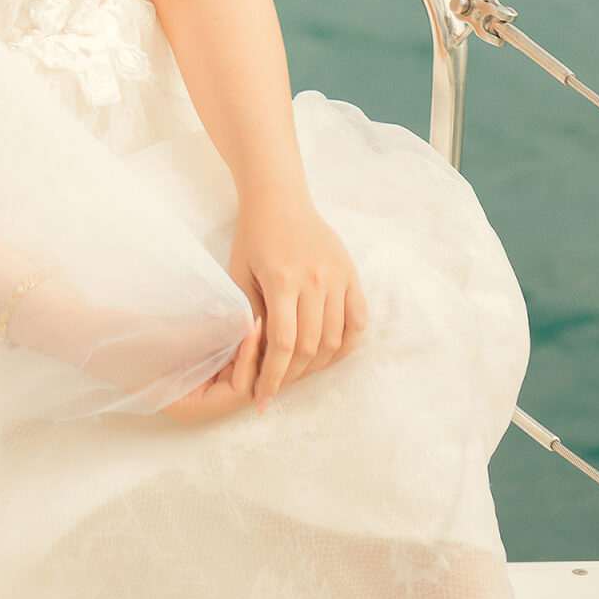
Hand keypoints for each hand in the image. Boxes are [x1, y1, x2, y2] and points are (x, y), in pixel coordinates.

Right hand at [12, 285, 262, 423]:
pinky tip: (225, 311)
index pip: (237, 391)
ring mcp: (188, 375)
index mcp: (191, 406)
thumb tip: (248, 322)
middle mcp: (194, 396)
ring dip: (237, 339)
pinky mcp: (182, 355)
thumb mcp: (170, 343)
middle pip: (238, 378)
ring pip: (228, 361)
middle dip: (249, 351)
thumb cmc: (123, 346)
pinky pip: (213, 347)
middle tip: (255, 316)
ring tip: (243, 310)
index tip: (251, 325)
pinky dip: (222, 331)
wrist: (83, 330)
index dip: (249, 361)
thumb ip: (212, 335)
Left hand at [228, 188, 367, 413]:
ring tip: (299, 374)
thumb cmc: (253, 237)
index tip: (261, 400)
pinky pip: (358, 320)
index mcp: (282, 279)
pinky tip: (330, 356)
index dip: (273, 378)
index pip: (284, 344)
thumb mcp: (240, 274)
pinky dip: (347, 344)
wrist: (279, 199)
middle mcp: (314, 279)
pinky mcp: (351, 274)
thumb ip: (249, 316)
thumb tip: (252, 362)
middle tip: (278, 388)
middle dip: (293, 376)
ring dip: (319, 365)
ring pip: (336, 338)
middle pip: (312, 346)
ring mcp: (337, 276)